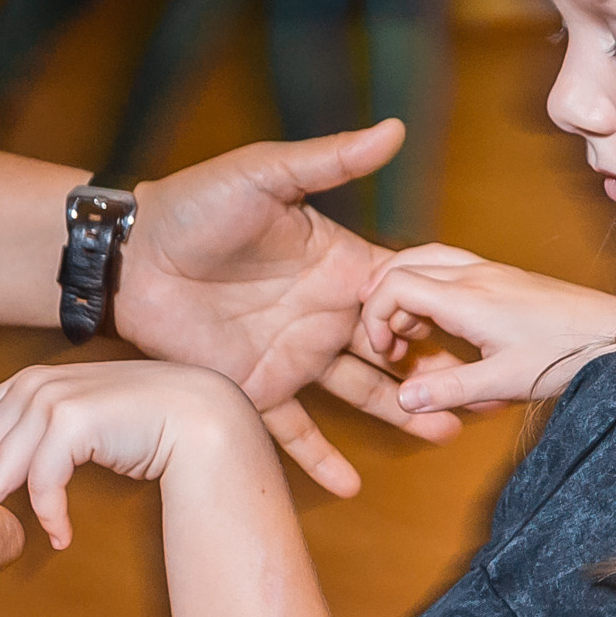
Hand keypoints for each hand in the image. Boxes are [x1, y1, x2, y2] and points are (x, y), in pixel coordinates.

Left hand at [0, 361, 266, 548]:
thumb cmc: (140, 430)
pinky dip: (50, 511)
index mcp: (24, 384)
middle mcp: (32, 384)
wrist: (201, 419)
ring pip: (0, 464)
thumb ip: (34, 444)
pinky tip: (61, 537)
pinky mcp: (76, 419)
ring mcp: (54, 397)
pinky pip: (46, 478)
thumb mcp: (75, 433)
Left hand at [116, 120, 461, 495]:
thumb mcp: (264, 174)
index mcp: (338, 266)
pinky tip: (351, 488)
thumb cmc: (195, 204)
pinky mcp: (254, 389)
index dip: (439, 312)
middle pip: (396, 351)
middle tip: (484, 395)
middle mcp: (325, 315)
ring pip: (361, 394)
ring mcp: (293, 357)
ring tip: (445, 435)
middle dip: (439, 372)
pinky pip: (292, 431)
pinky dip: (319, 460)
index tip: (477, 330)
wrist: (131, 256)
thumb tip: (394, 128)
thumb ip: (328, 159)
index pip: (403, 293)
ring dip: (403, 415)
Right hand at [357, 245, 615, 413]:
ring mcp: (490, 270)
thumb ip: (449, 390)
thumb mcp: (504, 383)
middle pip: (403, 265)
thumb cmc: (567, 357)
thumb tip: (402, 399)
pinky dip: (427, 285)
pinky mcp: (504, 276)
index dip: (374, 316)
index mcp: (468, 297)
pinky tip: (437, 319)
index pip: (395, 285)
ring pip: (426, 258)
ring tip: (405, 329)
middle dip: (381, 301)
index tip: (383, 351)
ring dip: (403, 288)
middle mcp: (475, 274)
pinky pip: (449, 265)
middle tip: (388, 343)